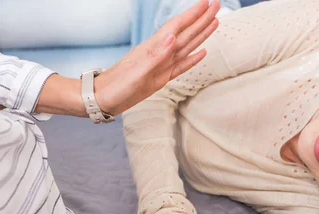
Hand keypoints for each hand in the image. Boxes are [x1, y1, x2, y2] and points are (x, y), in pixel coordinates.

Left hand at [94, 0, 220, 115]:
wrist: (102, 100)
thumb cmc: (116, 88)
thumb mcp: (136, 73)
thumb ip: (155, 56)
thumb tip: (173, 37)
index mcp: (153, 50)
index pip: (177, 27)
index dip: (192, 15)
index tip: (207, 3)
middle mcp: (159, 54)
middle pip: (185, 33)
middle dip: (201, 19)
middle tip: (216, 5)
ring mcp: (161, 65)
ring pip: (186, 46)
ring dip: (200, 34)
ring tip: (214, 22)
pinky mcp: (161, 77)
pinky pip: (181, 65)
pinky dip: (193, 58)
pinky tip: (202, 52)